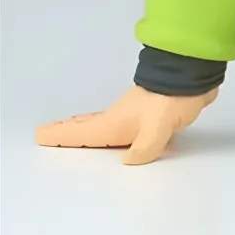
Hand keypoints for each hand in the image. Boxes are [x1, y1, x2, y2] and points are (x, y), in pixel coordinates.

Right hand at [35, 85, 217, 164]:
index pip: (82, 133)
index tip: (40, 134)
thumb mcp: (156, 129)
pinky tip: (128, 137)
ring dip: (94, 129)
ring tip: (84, 136)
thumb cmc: (169, 100)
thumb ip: (143, 150)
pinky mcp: (157, 111)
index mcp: (115, 123)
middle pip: (90, 125)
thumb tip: (130, 161)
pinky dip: (121, 130)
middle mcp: (122, 117)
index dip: (61, 136)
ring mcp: (139, 112)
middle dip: (71, 129)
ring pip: (110, 124)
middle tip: (53, 132)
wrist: (195, 73)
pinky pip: (132, 126)